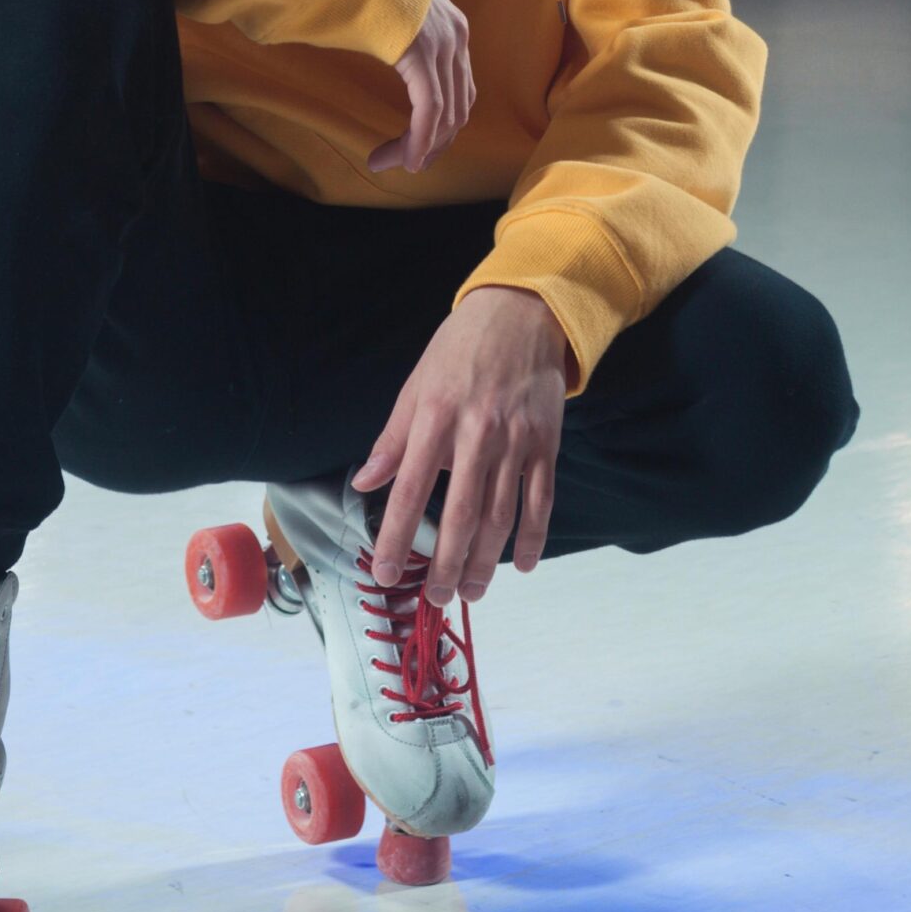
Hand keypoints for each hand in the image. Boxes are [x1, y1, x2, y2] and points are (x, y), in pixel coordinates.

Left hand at [351, 287, 567, 602]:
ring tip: (470, 591)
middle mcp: (477, 433)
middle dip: (444, 564)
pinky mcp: (546, 444)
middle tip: (435, 598)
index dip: (394, 536)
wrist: (523, 313)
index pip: (410, 489)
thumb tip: (364, 481)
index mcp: (436, 418)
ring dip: (485, 561)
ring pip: (501, 516)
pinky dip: (532, 538)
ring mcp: (517, 441)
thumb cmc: (460, 350)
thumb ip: (392, 439)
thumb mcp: (417, 386)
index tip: (382, 572)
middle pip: (461, 514)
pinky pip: (540, 500)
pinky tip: (521, 565)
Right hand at [369, 0, 472, 174]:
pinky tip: (403, 159)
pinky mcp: (423, 53)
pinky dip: (417, 140)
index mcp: (452, 29)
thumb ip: (399, 39)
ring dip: (419, 148)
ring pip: (444, 117)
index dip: (439, 129)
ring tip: (388, 164)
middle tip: (401, 164)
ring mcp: (442, 45)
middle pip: (457, 110)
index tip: (411, 148)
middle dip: (430, 145)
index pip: (459, 93)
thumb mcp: (391, 17)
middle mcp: (456, 38)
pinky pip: (428, 110)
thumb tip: (383, 52)